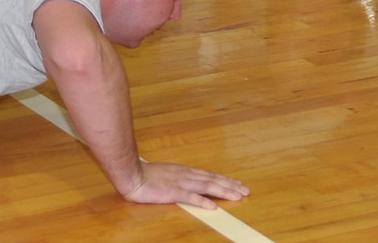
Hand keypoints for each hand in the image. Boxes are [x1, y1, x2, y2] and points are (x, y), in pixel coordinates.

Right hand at [125, 161, 249, 208]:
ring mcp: (181, 182)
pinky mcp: (173, 192)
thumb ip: (178, 177)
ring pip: (207, 186)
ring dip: (224, 191)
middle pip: (213, 180)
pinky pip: (191, 197)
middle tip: (245, 190)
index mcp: (185, 171)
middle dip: (230, 185)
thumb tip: (188, 182)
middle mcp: (186, 175)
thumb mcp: (166, 173)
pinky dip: (203, 201)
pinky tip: (213, 206)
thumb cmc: (146, 175)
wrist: (132, 174)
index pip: (209, 175)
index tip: (237, 183)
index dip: (224, 180)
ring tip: (237, 196)